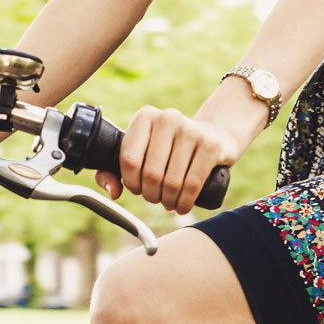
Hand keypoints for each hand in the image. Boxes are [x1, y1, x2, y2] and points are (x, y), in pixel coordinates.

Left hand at [93, 106, 242, 213]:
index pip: (129, 159)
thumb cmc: (168, 149)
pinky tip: (182, 206)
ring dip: (168, 201)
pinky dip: (185, 202)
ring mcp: (191, 130)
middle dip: (151, 195)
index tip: (138, 189)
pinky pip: (192, 183)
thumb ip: (112, 172)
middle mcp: (168, 118)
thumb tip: (114, 192)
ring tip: (169, 202)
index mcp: (145, 117)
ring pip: (171, 181)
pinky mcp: (211, 145)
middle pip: (151, 173)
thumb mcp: (139, 153)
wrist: (211, 136)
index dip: (131, 182)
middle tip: (156, 198)